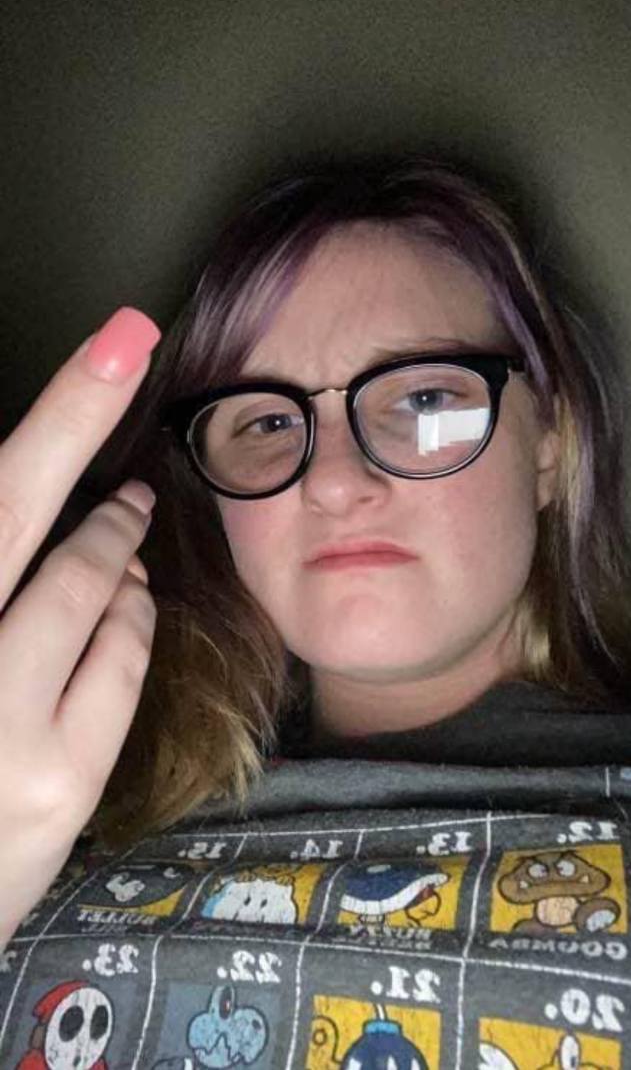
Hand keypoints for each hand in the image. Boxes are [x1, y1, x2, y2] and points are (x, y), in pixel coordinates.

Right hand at [0, 306, 161, 947]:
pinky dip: (131, 613)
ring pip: (91, 587)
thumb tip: (37, 495)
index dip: (62, 409)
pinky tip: (126, 599)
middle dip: (80, 431)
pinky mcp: (60, 782)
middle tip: (123, 356)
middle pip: (22, 520)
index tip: (121, 334)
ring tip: (122, 525)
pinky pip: (123, 656)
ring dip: (113, 543)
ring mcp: (3, 728)